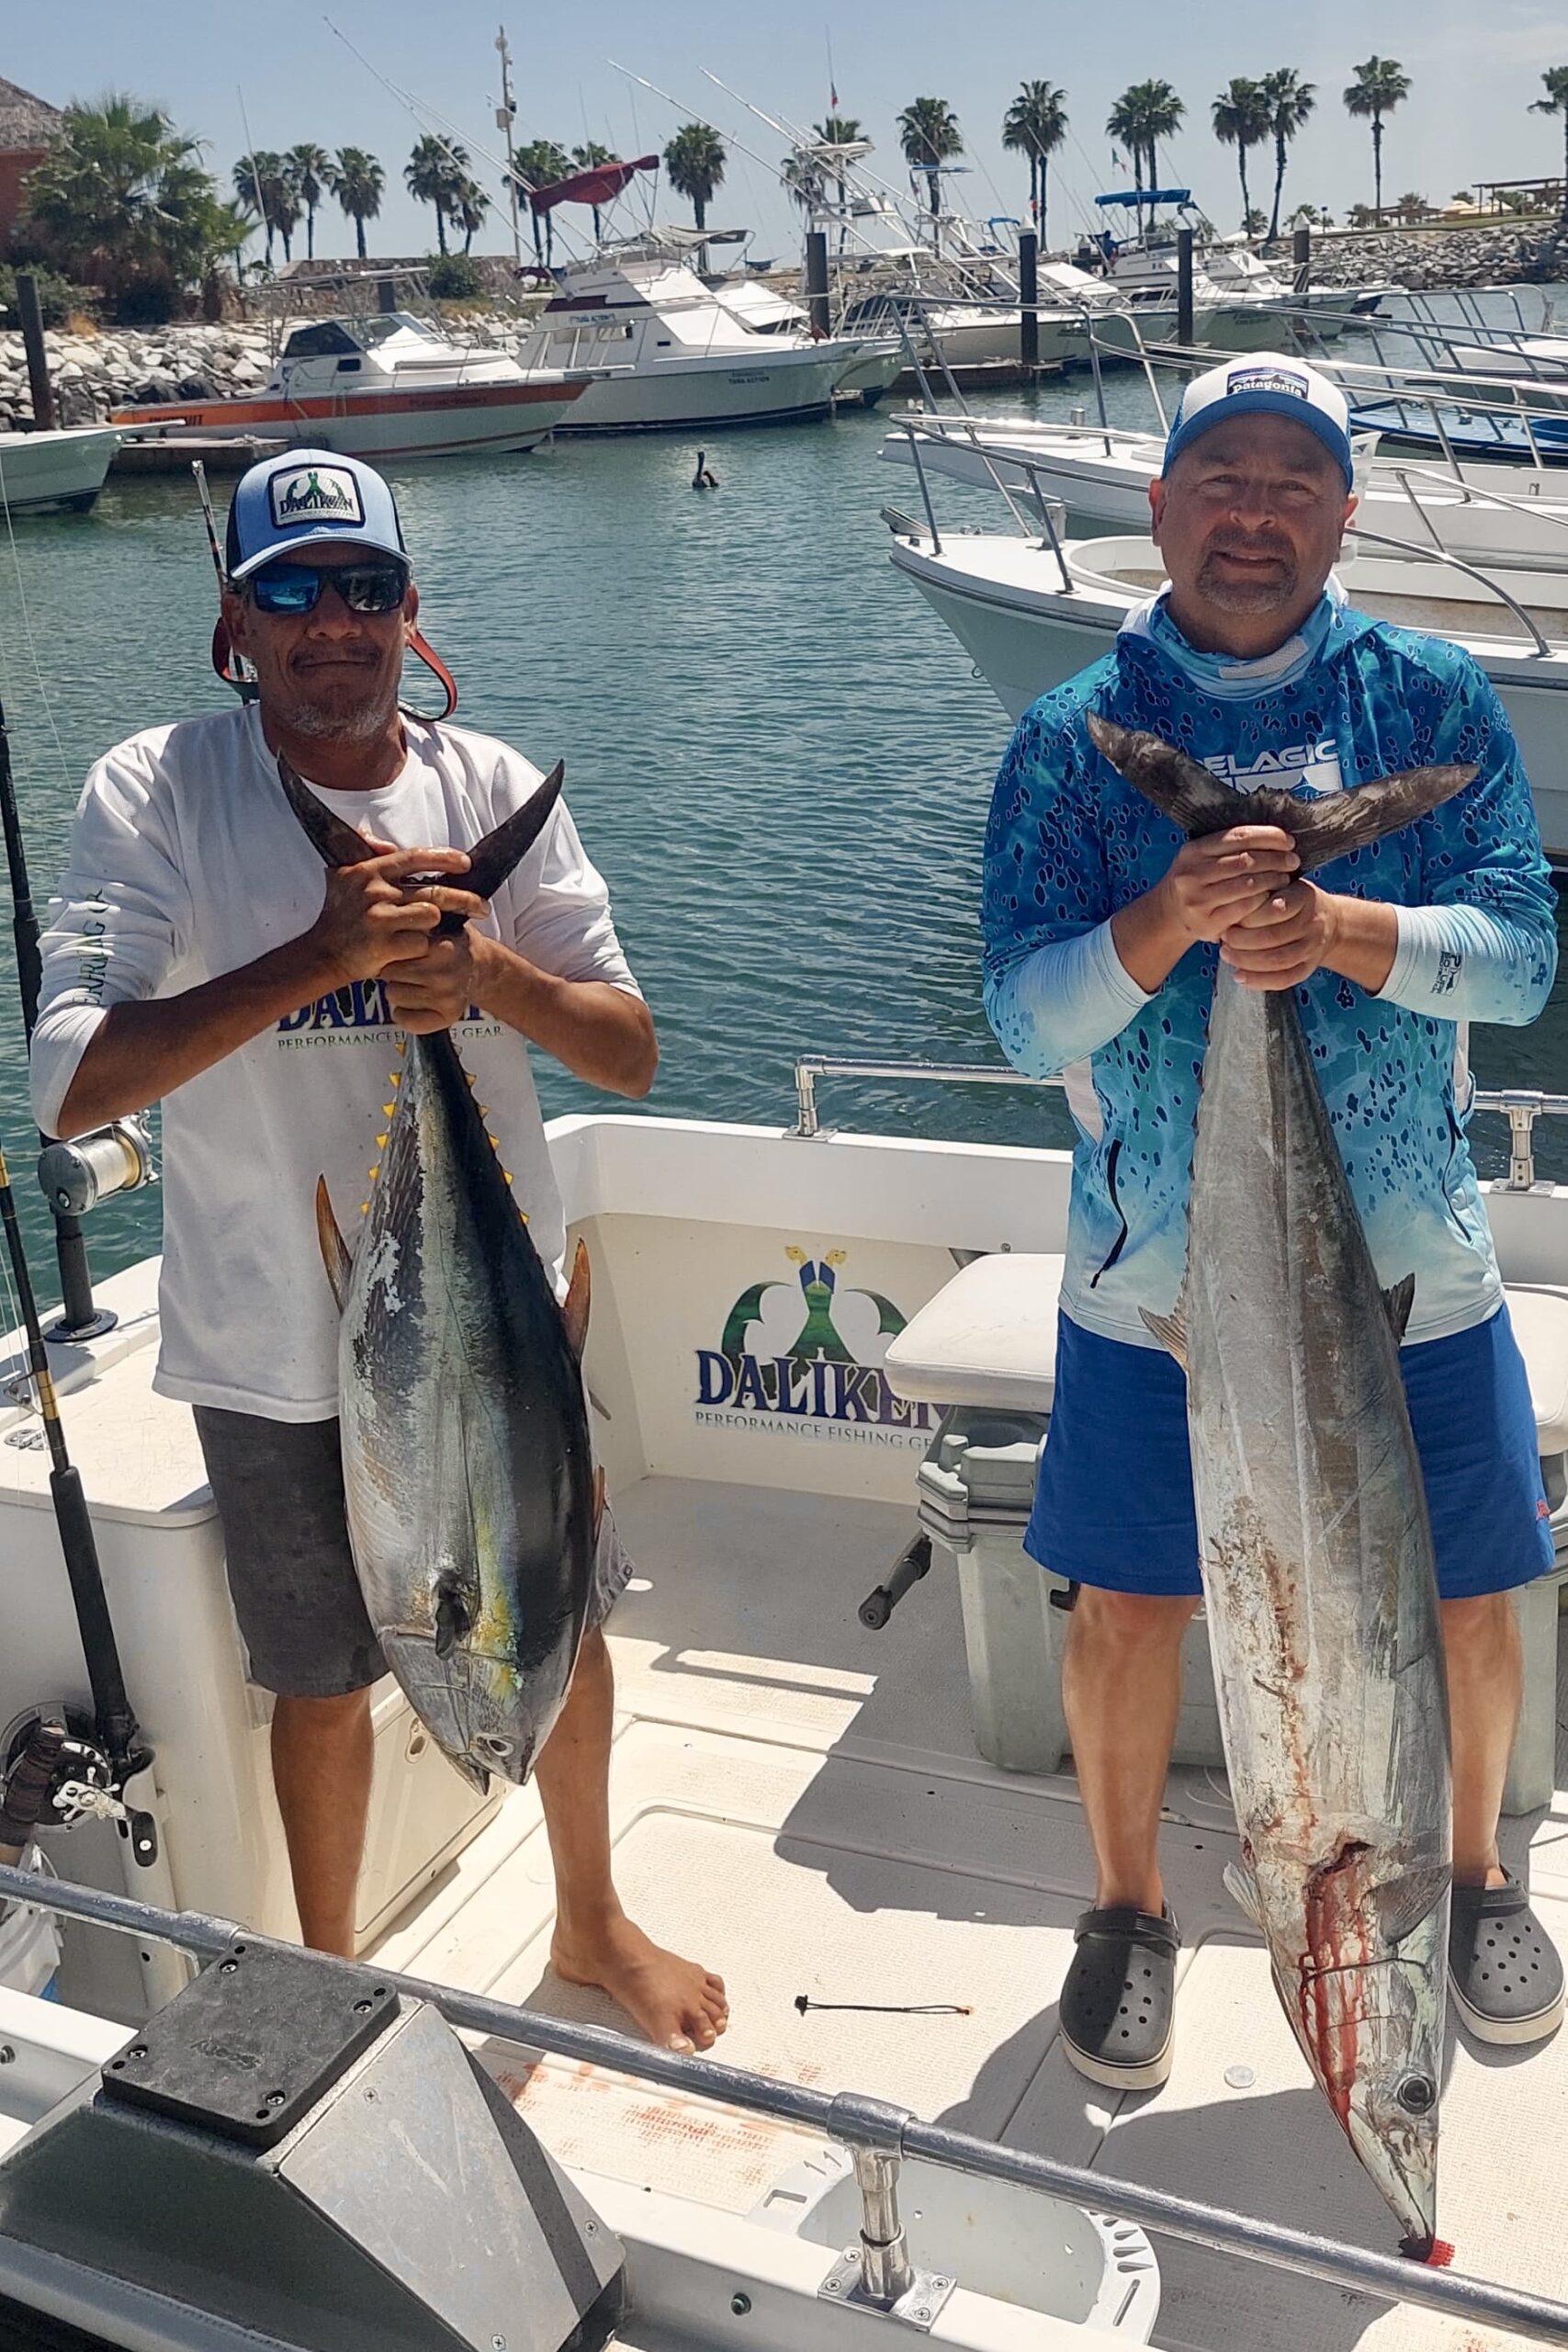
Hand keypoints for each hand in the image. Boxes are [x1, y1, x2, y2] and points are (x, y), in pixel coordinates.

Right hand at [303, 845, 484, 989]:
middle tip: (484, 907)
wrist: (323, 954)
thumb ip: (367, 857)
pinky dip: (421, 949)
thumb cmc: (340, 915)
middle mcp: (375, 890)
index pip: (416, 857)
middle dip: (466, 899)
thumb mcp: (344, 878)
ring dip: (435, 927)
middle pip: (435, 891)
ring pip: (431, 916)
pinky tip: (412, 951)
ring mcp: (380, 918)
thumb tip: (381, 841)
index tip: (467, 863)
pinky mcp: (384, 945)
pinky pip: (421, 943)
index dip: (445, 858)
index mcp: (370, 871)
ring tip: (427, 933)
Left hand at [384, 927, 491, 1033]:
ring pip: (394, 996)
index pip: (395, 951)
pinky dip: (405, 1014)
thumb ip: (413, 924)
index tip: (402, 948)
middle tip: (407, 966)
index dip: (394, 948)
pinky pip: (408, 1021)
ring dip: (398, 989)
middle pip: (389, 974)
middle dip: (393, 969)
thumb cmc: (452, 943)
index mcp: (441, 949)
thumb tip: (384, 929)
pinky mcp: (447, 1016)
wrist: (481, 965)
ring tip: (413, 982)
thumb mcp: (437, 922)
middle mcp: (446, 975)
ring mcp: (447, 998)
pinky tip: (413, 1003)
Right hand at [1156, 827, 1299, 946]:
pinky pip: (1245, 907)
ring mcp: (1198, 899)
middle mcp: (1192, 874)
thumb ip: (1229, 847)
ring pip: (1247, 884)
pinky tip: (1272, 897)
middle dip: (1276, 859)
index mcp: (1193, 850)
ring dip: (1273, 879)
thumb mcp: (1201, 857)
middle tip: (1293, 861)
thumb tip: (1274, 836)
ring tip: (1285, 878)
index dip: (1269, 836)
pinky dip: (1264, 900)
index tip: (1288, 841)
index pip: (1239, 836)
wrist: (1170, 914)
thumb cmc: (1196, 881)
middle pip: (1246, 860)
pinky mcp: (1207, 921)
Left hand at [1220, 880, 1339, 989]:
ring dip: (1247, 961)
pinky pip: (1285, 979)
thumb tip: (1227, 908)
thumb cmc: (1296, 901)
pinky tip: (1239, 977)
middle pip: (1274, 937)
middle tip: (1223, 938)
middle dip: (1242, 940)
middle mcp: (1312, 923)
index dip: (1249, 916)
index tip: (1230, 918)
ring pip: (1278, 960)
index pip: (1276, 909)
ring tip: (1226, 955)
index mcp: (1304, 898)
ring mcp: (1313, 948)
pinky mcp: (1309, 967)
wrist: (1333, 922)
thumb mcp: (1285, 886)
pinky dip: (1260, 981)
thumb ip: (1263, 893)